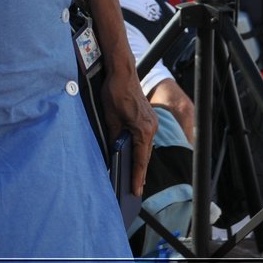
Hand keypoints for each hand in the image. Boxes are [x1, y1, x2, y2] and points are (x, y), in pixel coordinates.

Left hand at [102, 70, 157, 197]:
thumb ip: (114, 137)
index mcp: (143, 130)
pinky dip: (140, 148)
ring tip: (134, 177)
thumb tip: (114, 152)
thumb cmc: (115, 93)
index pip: (140, 160)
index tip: (135, 191)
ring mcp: (152, 122)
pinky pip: (145, 138)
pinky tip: (134, 154)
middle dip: (140, 173)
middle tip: (135, 190)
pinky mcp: (148, 117)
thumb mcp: (111, 118)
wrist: (122, 71)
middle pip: (145, 156)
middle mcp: (151, 127)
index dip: (137, 177)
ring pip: (145, 147)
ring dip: (140, 160)